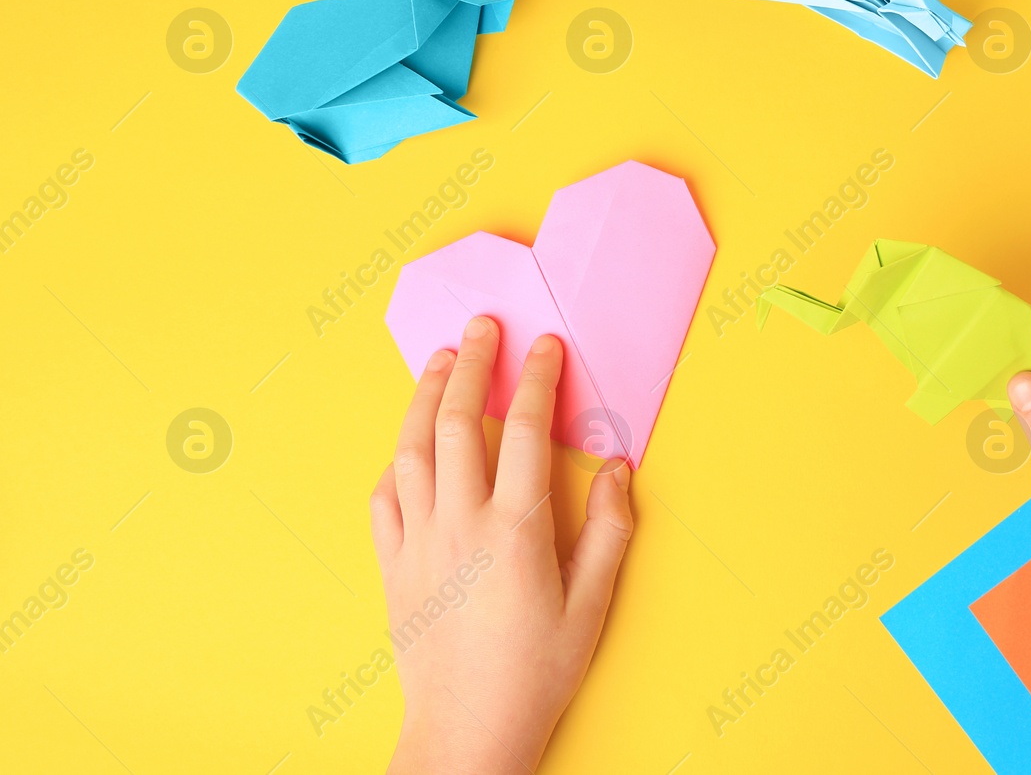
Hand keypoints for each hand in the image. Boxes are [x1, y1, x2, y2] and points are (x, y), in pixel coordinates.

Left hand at [370, 317, 633, 774]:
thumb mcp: (592, 606)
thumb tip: (617, 469)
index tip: (544, 345)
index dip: (535, 378)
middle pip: (456, 421)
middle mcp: (459, 525)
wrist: (467, 732)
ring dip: (423, 396)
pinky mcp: (391, 566)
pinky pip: (384, 497)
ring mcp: (417, 543)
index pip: (523, 429)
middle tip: (482, 326)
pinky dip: (395, 461)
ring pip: (410, 449)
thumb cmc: (536, 674)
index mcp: (515, 530)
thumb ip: (609, 531)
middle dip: (470, 364)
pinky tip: (408, 446)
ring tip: (439, 360)